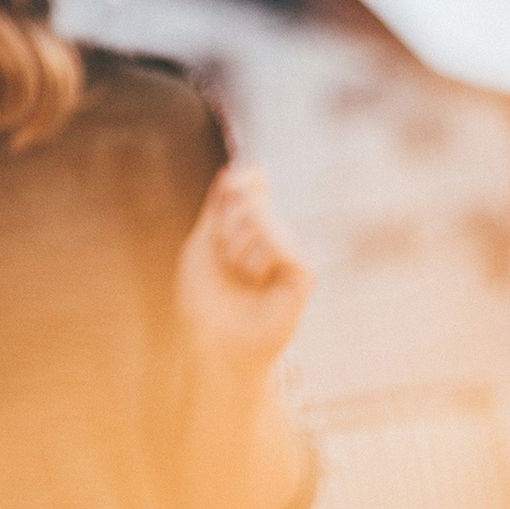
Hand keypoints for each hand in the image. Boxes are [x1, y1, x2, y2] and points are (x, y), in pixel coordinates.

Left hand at [175, 164, 311, 369]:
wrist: (214, 340)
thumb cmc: (206, 296)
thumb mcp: (204, 241)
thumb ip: (220, 204)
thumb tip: (237, 168)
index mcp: (249, 225)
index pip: (251, 182)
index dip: (240, 179)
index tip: (231, 185)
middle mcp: (274, 233)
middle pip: (250, 198)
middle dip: (225, 226)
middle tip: (225, 258)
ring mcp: (291, 251)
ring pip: (263, 219)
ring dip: (236, 248)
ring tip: (240, 275)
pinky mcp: (305, 272)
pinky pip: (282, 244)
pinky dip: (259, 261)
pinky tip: (259, 281)